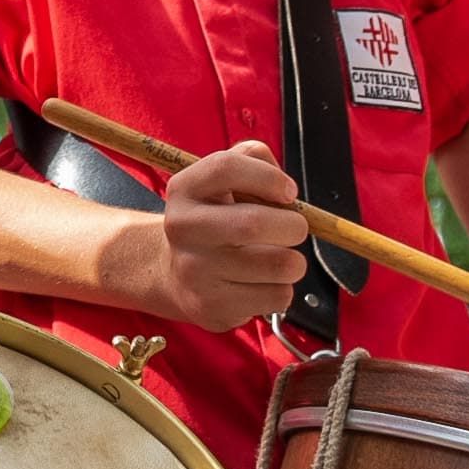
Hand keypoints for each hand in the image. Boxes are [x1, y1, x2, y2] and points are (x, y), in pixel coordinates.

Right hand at [132, 143, 310, 332]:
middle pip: (254, 224)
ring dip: (294, 261)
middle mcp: (182, 228)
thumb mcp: (222, 181)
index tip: (288, 192)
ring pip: (278, 265)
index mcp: (184, 189)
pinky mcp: (212, 307)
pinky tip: (263, 283)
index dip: (268, 177)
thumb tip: (286, 188)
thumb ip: (254, 161)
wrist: (175, 274)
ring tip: (279, 258)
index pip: (226, 168)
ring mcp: (194, 271)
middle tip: (294, 229)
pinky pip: (277, 297)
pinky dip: (282, 289)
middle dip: (294, 226)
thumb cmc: (215, 218)